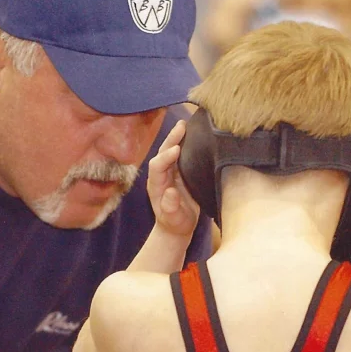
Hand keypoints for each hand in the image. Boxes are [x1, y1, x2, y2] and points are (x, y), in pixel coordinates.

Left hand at [147, 120, 200, 236]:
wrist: (177, 227)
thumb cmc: (175, 224)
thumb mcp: (173, 219)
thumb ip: (170, 208)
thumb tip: (171, 192)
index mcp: (156, 186)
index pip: (157, 166)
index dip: (166, 157)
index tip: (177, 149)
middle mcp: (161, 175)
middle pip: (162, 153)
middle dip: (171, 139)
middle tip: (182, 126)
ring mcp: (170, 172)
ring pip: (171, 151)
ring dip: (177, 137)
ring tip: (186, 124)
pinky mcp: (180, 172)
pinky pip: (181, 155)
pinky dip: (185, 143)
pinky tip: (194, 134)